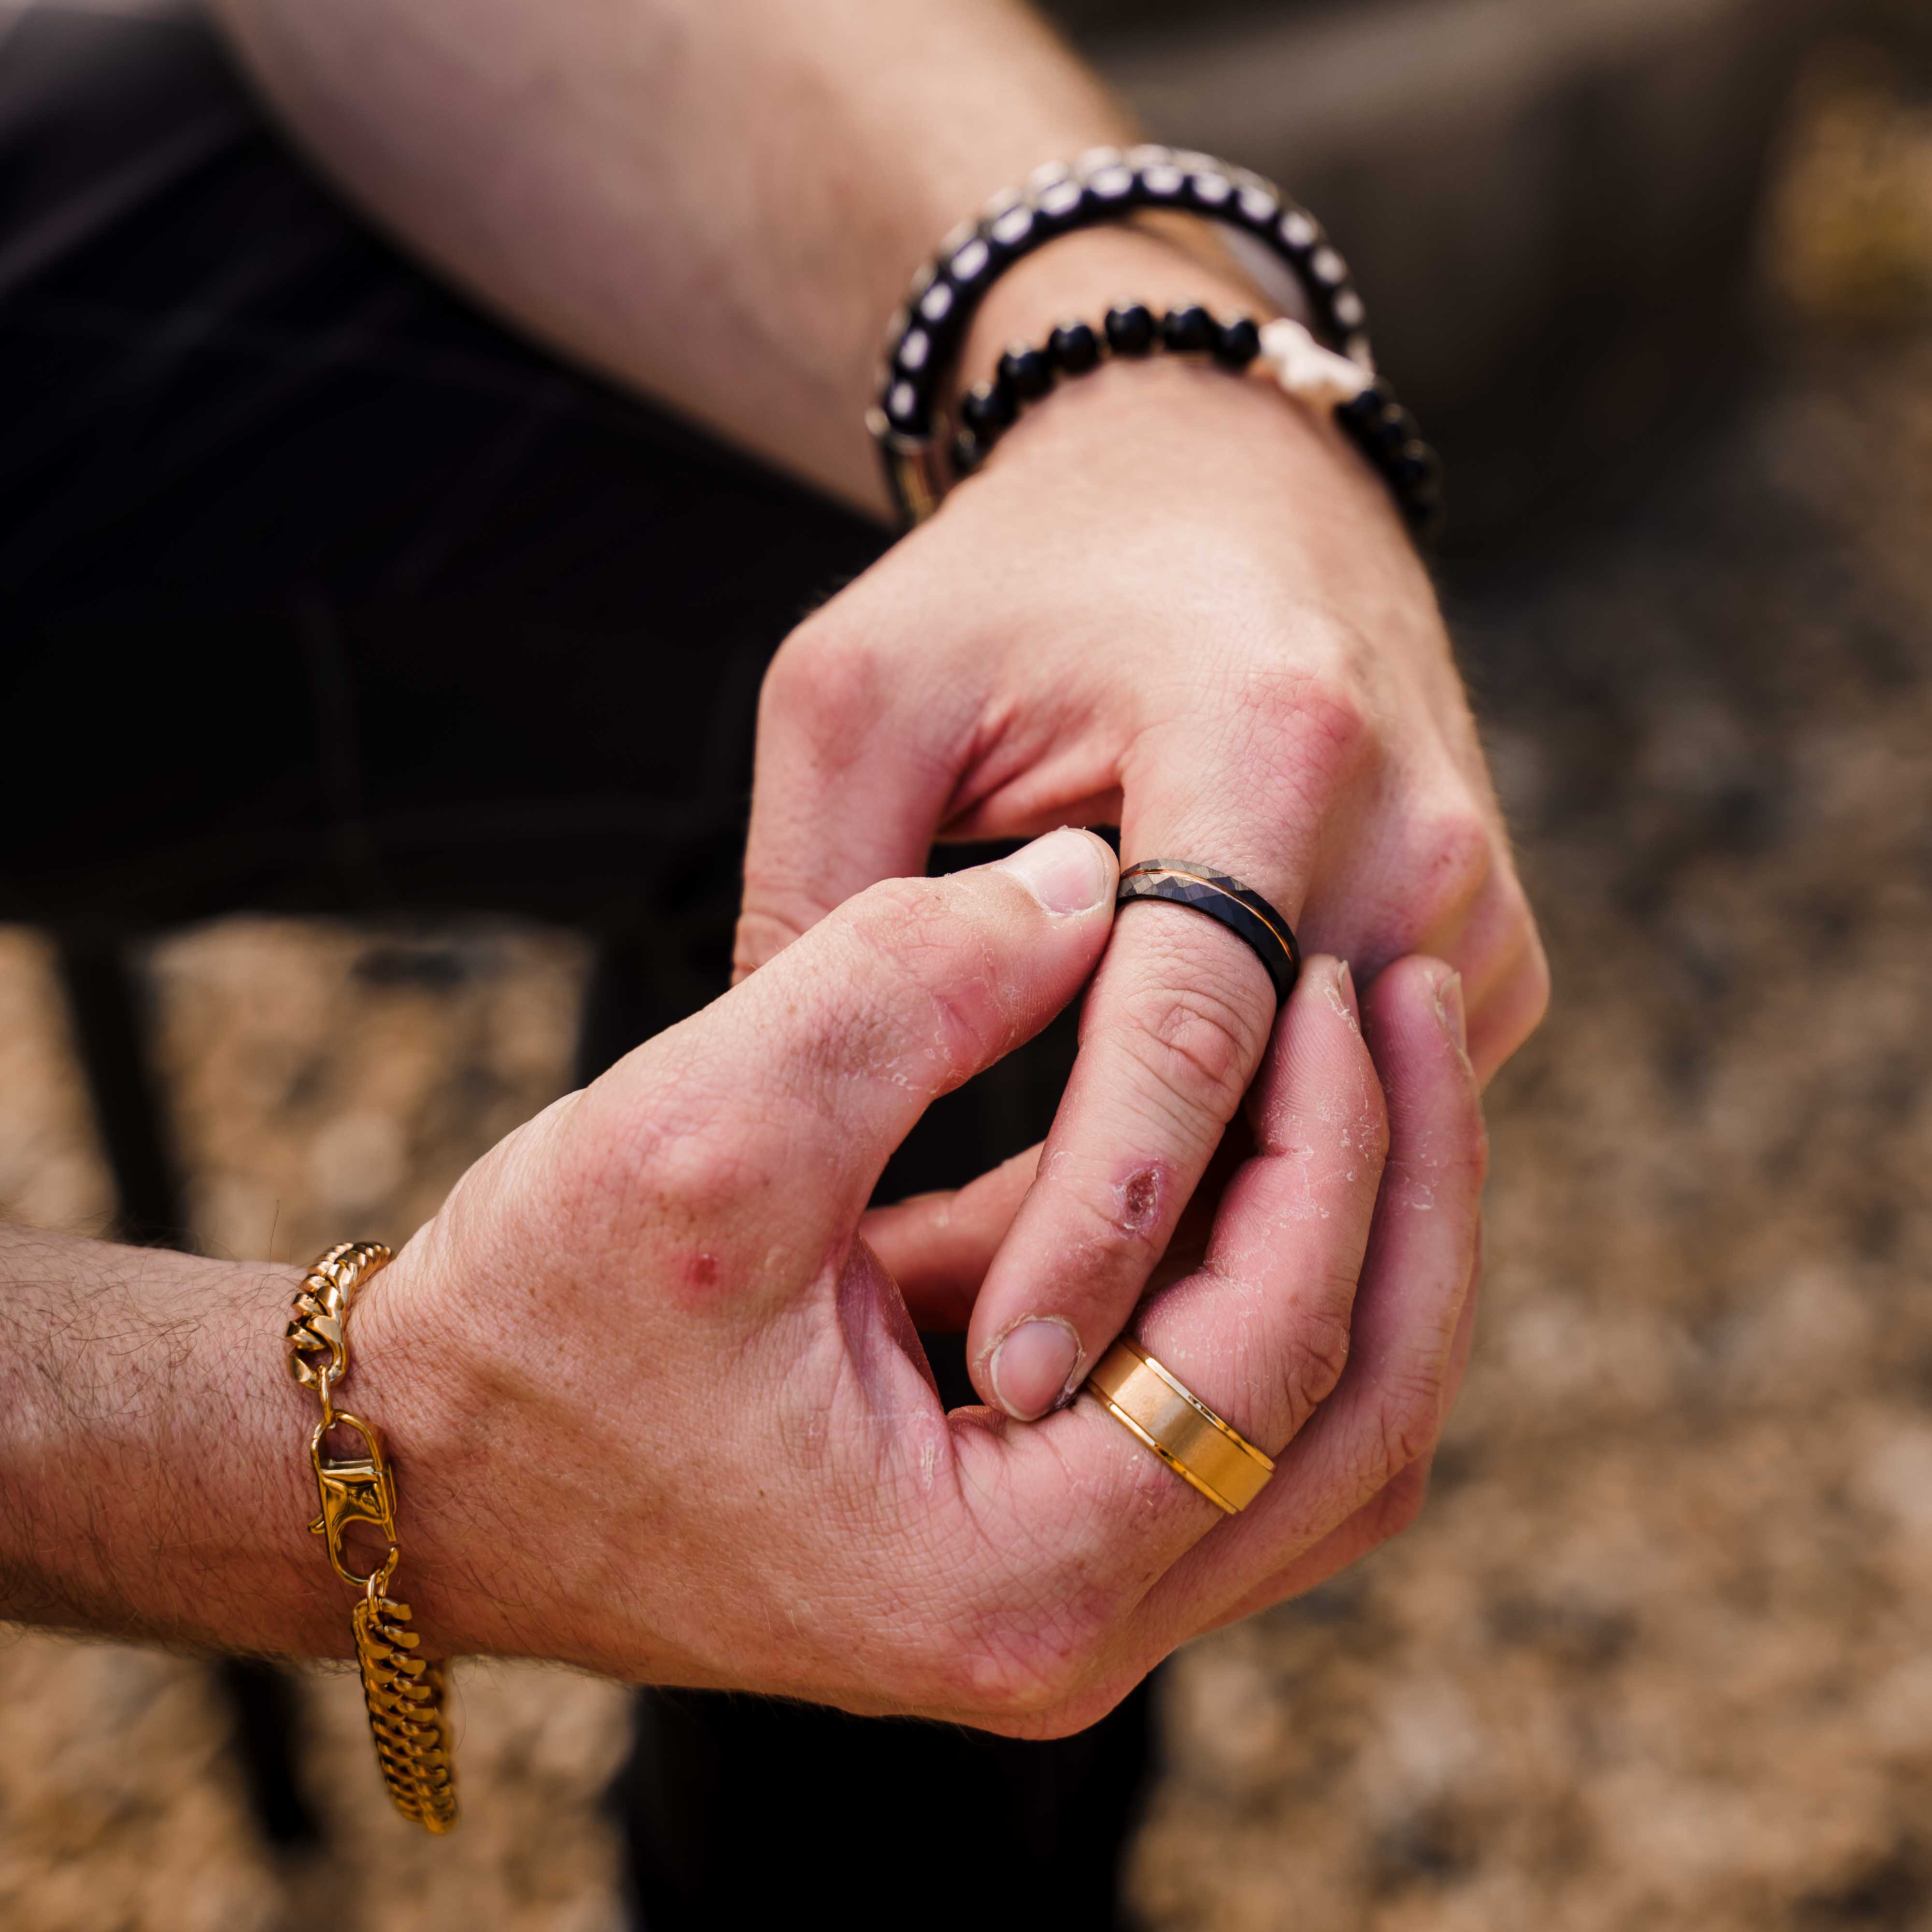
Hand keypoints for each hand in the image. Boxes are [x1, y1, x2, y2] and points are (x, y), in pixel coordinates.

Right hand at [350, 831, 1483, 1728]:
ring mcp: (1065, 1594)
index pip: (1271, 1355)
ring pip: (1316, 1428)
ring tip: (1369, 1058)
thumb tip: (1086, 877)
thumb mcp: (700, 1133)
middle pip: (1354, 1417)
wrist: (437, 1460)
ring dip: (1359, 1241)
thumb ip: (901, 988)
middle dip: (1408, 1201)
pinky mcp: (1038, 1526)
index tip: (1340, 983)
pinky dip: (1264, 1272)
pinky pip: (1227, 1413)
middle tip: (1409, 1010)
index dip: (1333, 1152)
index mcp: (1007, 1578)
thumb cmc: (536, 1328)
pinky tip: (1251, 1124)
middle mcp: (1068, 1630)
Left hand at [734, 232, 1543, 1421]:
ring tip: (1045, 1374)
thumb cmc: (1006, 590)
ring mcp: (1467, 905)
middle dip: (1147, 1292)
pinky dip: (1250, 1194)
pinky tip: (1139, 1248)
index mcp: (1264, 743)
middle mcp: (1408, 832)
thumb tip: (844, 1138)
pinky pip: (1357, 1123)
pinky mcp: (1477, 953)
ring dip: (1194, 1259)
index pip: (1186, 1035)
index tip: (1006, 1383)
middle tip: (997, 1440)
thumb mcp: (855, 704)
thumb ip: (836, 915)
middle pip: (1275, 1125)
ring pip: (1324, 1151)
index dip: (1092, 1224)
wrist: (1212, 487)